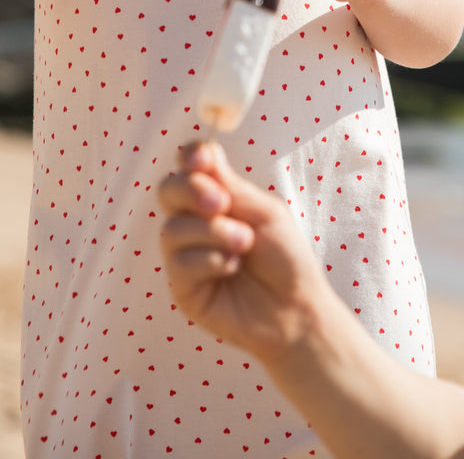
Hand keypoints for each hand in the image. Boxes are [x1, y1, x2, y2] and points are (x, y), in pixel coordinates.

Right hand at [159, 142, 325, 363]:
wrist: (296, 309)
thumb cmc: (285, 257)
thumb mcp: (264, 212)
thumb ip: (232, 187)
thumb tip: (205, 153)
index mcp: (217, 197)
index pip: (190, 166)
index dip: (190, 156)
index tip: (202, 159)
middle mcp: (195, 222)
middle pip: (167, 190)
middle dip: (190, 189)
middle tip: (221, 203)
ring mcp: (185, 254)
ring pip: (172, 228)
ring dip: (212, 232)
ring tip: (244, 244)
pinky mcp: (182, 287)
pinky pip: (179, 262)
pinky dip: (209, 260)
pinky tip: (232, 268)